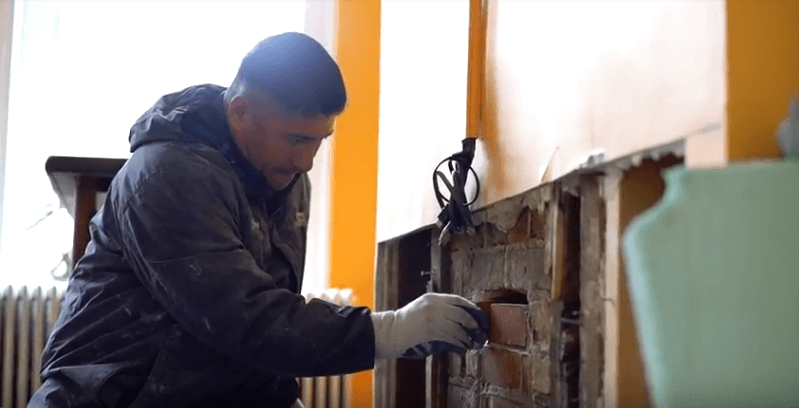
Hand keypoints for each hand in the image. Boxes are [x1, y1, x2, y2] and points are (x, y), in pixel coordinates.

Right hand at [371, 293, 488, 359]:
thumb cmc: (409, 321)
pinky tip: (462, 347)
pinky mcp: (432, 331)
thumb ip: (440, 308)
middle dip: (474, 325)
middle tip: (480, 333)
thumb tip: (461, 316)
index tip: (480, 316)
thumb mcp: (424, 307)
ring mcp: (433, 318)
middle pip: (463, 314)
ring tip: (472, 343)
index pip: (459, 300)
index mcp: (433, 297)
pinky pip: (452, 337)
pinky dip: (459, 343)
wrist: (393, 330)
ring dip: (467, 338)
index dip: (472, 308)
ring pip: (459, 328)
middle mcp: (435, 305)